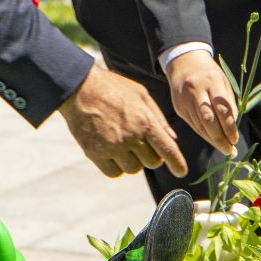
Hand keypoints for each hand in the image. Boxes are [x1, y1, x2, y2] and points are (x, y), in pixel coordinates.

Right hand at [57, 63, 186, 177]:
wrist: (79, 87)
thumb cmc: (112, 88)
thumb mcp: (140, 94)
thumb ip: (158, 117)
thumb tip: (172, 139)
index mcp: (144, 121)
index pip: (167, 150)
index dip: (177, 164)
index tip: (181, 172)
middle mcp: (131, 137)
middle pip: (152, 162)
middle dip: (151, 155)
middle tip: (141, 143)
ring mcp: (112, 147)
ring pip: (134, 169)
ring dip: (133, 161)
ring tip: (123, 144)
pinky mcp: (95, 154)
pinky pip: (114, 173)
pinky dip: (116, 167)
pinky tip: (112, 152)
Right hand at [163, 50, 237, 155]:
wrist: (184, 63)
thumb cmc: (209, 75)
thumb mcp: (223, 82)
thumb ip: (228, 105)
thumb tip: (231, 131)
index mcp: (212, 81)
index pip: (222, 110)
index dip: (229, 128)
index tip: (235, 140)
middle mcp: (196, 90)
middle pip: (208, 120)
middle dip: (220, 139)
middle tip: (230, 151)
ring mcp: (184, 99)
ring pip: (199, 125)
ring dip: (212, 140)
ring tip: (225, 148)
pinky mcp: (178, 107)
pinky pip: (192, 125)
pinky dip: (203, 134)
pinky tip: (212, 140)